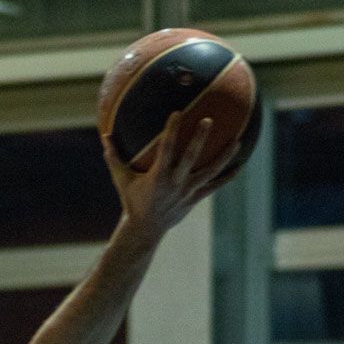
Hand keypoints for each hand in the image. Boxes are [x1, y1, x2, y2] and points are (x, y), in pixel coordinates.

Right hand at [105, 114, 241, 242]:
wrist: (145, 229)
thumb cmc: (131, 201)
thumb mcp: (121, 180)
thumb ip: (114, 158)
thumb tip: (104, 135)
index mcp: (158, 176)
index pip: (166, 149)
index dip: (172, 131)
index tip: (177, 114)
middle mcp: (175, 183)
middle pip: (191, 157)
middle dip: (200, 138)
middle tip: (209, 120)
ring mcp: (188, 191)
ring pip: (210, 171)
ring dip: (224, 156)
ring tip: (237, 140)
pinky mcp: (195, 198)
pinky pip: (214, 186)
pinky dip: (226, 177)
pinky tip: (239, 166)